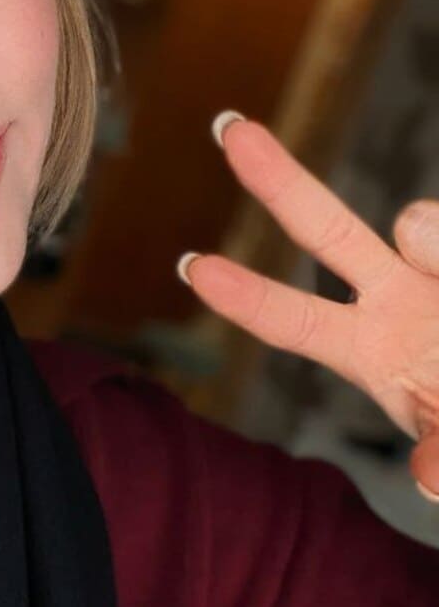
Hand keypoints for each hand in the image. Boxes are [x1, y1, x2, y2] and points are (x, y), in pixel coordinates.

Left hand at [176, 112, 438, 503]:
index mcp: (371, 349)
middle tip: (227, 129)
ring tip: (431, 303)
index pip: (297, 320)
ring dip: (432, 240)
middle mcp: (401, 297)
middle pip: (331, 232)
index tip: (191, 268)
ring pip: (420, 227)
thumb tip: (428, 476)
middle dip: (279, 182)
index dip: (247, 297)